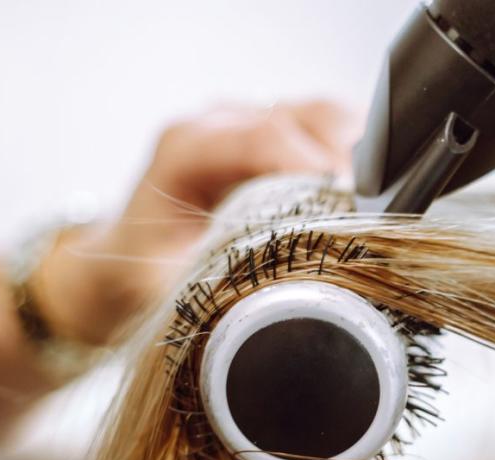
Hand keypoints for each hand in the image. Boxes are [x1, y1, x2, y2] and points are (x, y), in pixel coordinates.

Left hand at [35, 100, 358, 344]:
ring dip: (357, 158)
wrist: (119, 265)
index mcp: (187, 151)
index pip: (266, 137)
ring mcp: (246, 125)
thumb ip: (219, 288)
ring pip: (323, 117)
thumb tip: (280, 306)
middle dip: (349, 163)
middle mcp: (218, 125)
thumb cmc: (141, 278)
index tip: (354, 206)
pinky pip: (324, 130)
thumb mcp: (170, 292)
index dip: (317, 168)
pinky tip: (363, 196)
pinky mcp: (269, 136)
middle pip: (305, 118)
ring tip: (375, 208)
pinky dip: (352, 157)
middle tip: (374, 215)